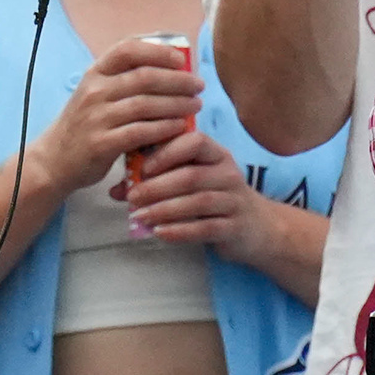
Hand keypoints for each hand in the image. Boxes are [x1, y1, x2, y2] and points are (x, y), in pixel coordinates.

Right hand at [30, 36, 205, 197]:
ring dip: (177, 104)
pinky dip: (164, 128)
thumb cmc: (85, 123)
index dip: (157, 51)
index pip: (127, 50)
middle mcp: (94, 91)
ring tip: (196, 106)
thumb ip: (123, 80)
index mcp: (95, 73)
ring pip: (146, 104)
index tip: (181, 59)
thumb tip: (168, 68)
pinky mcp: (101, 143)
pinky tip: (180, 127)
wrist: (55, 159)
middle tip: (198, 86)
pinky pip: (140, 132)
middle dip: (178, 80)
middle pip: (144, 77)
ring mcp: (96, 117)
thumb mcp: (96, 93)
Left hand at [119, 124, 261, 255]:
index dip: (167, 151)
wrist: (259, 228)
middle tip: (132, 196)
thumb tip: (116, 188)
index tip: (143, 167)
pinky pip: (205, 228)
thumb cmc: (216, 197)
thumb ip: (159, 178)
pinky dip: (180, 231)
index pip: (195, 141)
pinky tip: (159, 233)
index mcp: (216, 154)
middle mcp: (228, 173)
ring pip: (197, 202)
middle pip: (191, 175)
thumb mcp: (194, 180)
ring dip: (164, 209)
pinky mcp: (235, 227)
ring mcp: (234, 201)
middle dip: (157, 186)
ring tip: (140, 216)